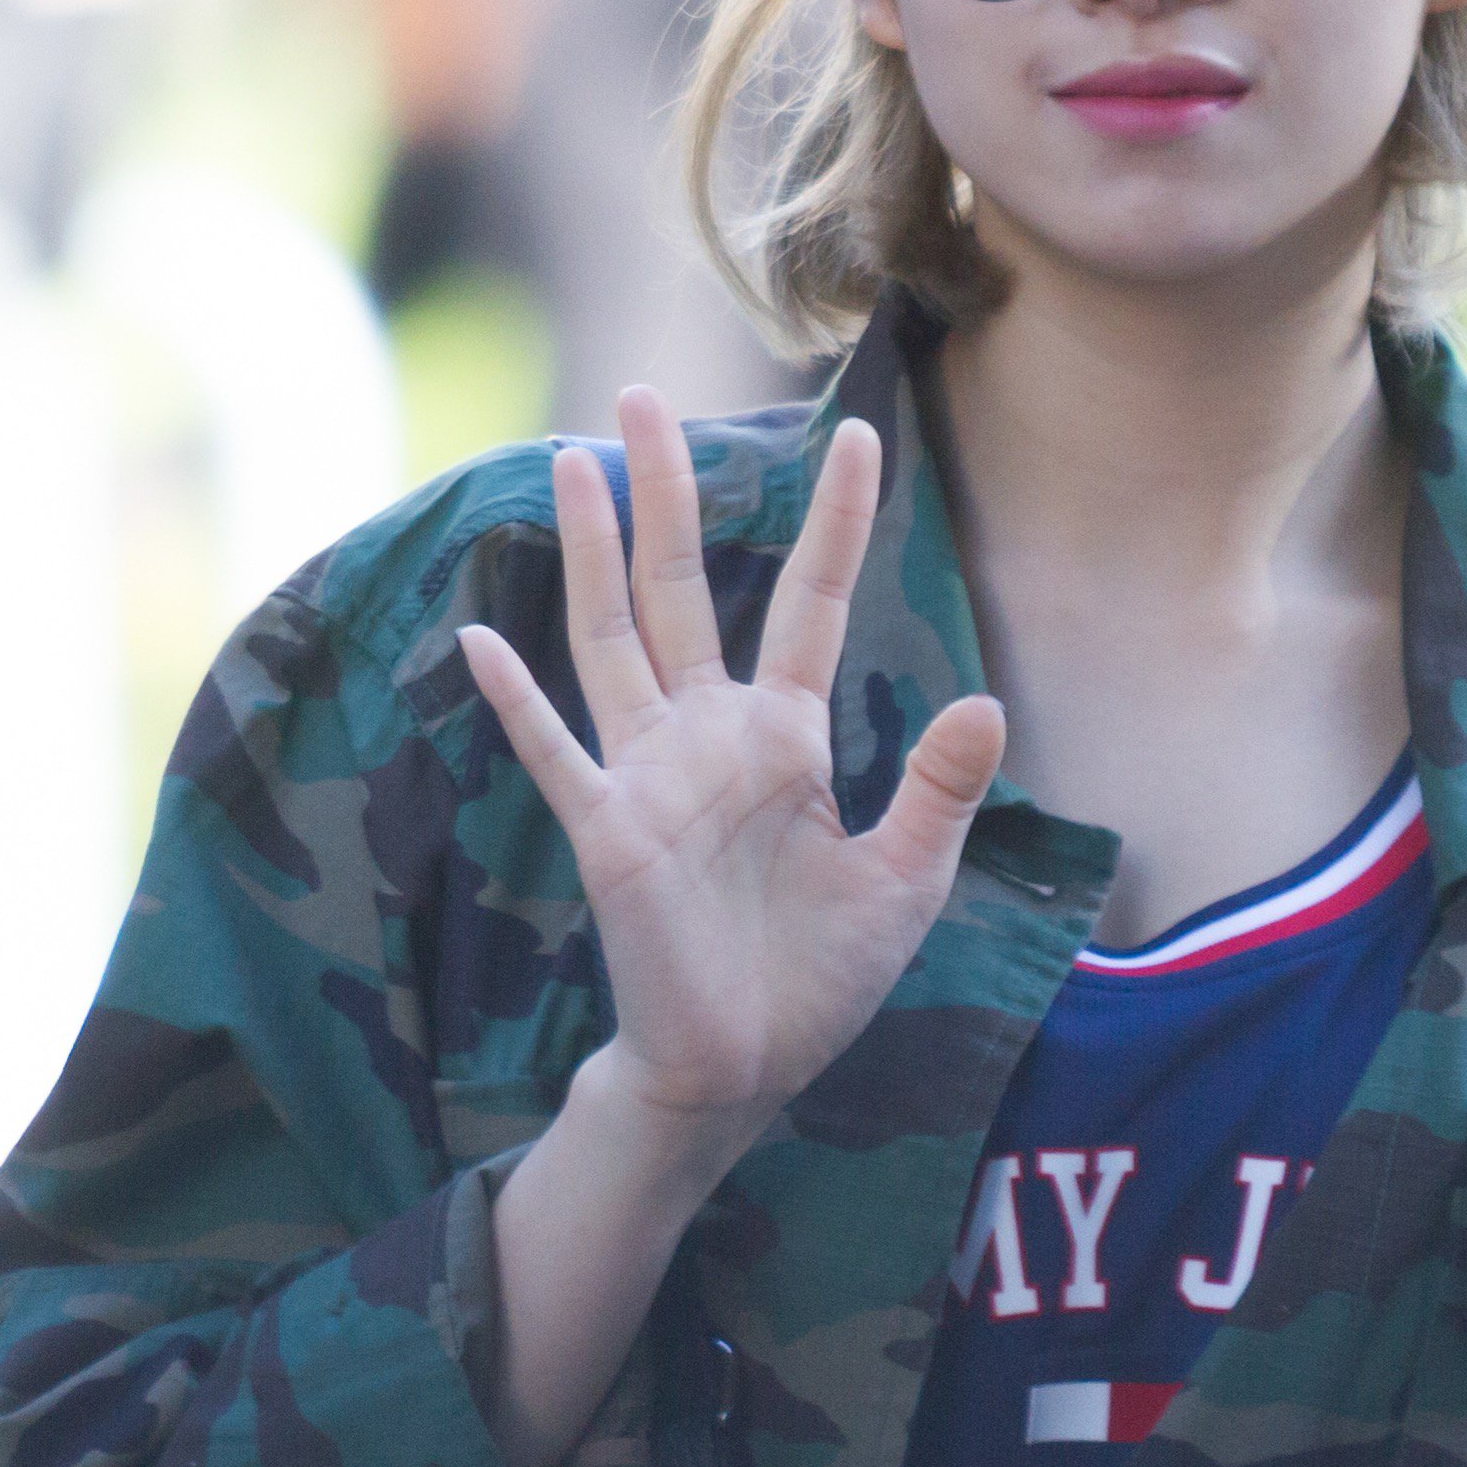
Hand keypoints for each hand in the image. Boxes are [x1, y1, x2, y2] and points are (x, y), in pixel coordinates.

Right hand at [462, 387, 1005, 1160]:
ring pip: (612, 637)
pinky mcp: (608, 832)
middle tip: (645, 398)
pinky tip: (480, 636)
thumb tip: (985, 702)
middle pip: (684, 587)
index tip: (857, 435)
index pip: (813, 602)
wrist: (745, 1068)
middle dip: (669, 494)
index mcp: (789, 737)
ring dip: (591, 553)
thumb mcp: (907, 881)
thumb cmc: (822, 975)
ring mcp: (650, 776)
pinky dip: (516, 699)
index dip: (836, 523)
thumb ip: (940, 790)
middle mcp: (711, 735)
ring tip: (574, 462)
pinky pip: (555, 753)